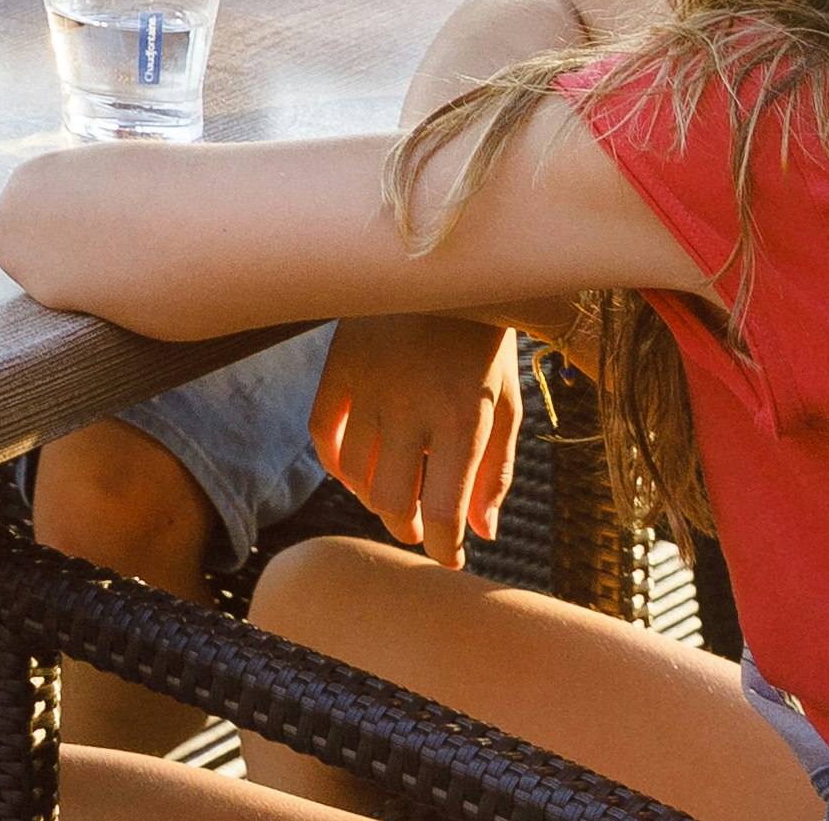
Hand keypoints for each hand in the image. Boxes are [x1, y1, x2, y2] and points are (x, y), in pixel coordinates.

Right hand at [309, 313, 519, 559]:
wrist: (443, 269)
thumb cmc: (484, 345)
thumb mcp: (506, 405)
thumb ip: (496, 470)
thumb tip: (482, 532)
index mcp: (463, 419)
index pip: (445, 510)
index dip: (445, 548)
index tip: (450, 559)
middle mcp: (412, 407)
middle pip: (392, 500)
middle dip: (407, 530)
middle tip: (418, 532)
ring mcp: (370, 386)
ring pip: (356, 473)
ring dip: (374, 498)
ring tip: (393, 497)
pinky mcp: (340, 366)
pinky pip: (323, 432)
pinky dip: (335, 463)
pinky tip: (353, 470)